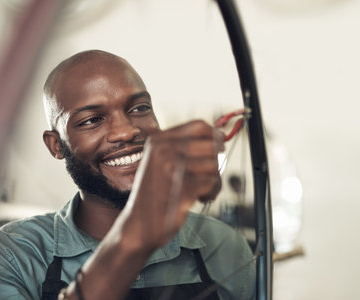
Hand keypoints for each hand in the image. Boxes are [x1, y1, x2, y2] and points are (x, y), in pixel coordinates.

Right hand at [119, 120, 224, 249]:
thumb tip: (221, 136)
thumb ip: (184, 148)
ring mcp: (171, 168)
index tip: (219, 146)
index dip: (215, 135)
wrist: (138, 226)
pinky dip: (211, 192)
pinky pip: (212, 183)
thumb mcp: (161, 162)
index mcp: (157, 140)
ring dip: (214, 180)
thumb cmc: (155, 194)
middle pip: (212, 145)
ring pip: (214, 165)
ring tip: (200, 190)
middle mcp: (163, 150)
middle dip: (216, 162)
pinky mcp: (182, 188)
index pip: (199, 126)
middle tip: (207, 176)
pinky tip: (199, 198)